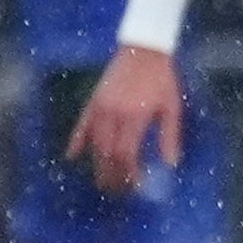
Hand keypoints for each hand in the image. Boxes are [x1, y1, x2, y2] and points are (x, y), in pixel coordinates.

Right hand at [64, 44, 183, 196]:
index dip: (130, 174)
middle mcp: (114, 113)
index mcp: (135, 116)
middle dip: (113, 176)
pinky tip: (71, 156)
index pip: (127, 154)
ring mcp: (101, 107)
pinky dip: (75, 142)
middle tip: (118, 192)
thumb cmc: (162, 79)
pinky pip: (82, 126)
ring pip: (94, 144)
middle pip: (109, 154)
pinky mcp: (94, 101)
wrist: (143, 49)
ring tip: (103, 182)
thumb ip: (170, 137)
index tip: (136, 186)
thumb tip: (171, 165)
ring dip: (98, 165)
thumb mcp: (172, 108)